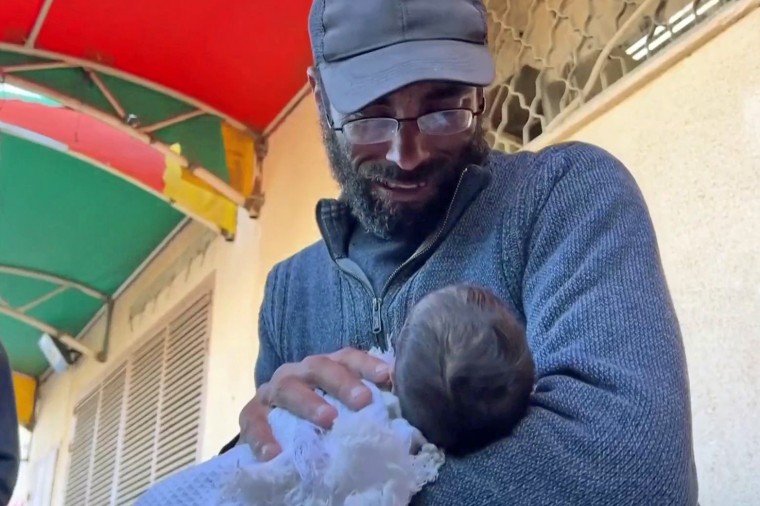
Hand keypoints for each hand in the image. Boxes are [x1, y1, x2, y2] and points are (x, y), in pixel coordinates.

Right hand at [239, 347, 390, 460]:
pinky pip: (255, 420)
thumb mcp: (339, 406)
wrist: (270, 427)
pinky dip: (263, 436)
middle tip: (363, 401)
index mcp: (324, 367)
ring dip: (309, 403)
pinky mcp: (251, 413)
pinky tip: (275, 453)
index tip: (388, 376)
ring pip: (288, 388)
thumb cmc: (316, 415)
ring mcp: (272, 391)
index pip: (347, 357)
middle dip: (342, 382)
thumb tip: (402, 405)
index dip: (368, 364)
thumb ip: (365, 402)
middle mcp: (298, 372)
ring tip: (328, 420)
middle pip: (320, 367)